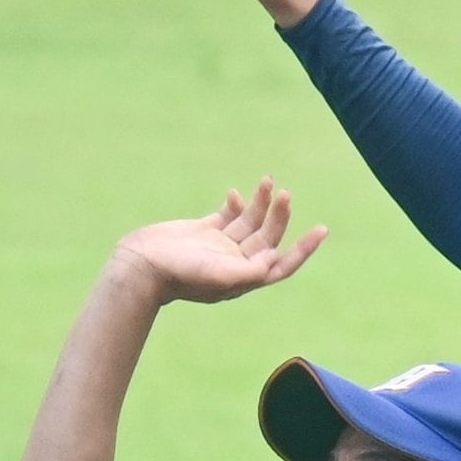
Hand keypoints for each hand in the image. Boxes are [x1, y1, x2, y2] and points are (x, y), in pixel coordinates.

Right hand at [109, 179, 326, 308]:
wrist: (140, 266)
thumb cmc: (177, 275)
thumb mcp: (217, 277)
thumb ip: (249, 272)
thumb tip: (274, 260)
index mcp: (241, 278)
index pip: (280, 265)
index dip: (302, 250)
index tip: (321, 230)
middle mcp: (233, 263)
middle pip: (267, 238)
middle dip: (279, 217)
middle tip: (285, 194)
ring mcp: (219, 246)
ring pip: (250, 223)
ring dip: (260, 203)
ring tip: (268, 182)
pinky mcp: (204, 231)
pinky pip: (229, 215)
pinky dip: (238, 203)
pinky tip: (236, 193)